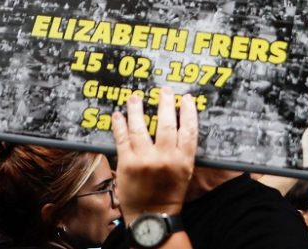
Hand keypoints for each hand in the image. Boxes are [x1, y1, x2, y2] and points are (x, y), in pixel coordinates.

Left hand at [112, 87, 196, 220]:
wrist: (151, 216)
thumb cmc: (169, 194)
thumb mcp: (185, 172)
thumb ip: (182, 151)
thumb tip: (180, 127)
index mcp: (184, 160)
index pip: (189, 129)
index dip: (189, 111)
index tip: (186, 99)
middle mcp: (165, 158)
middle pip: (166, 123)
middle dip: (165, 104)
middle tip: (164, 91)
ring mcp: (144, 160)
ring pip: (141, 128)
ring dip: (137, 109)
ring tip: (136, 98)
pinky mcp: (126, 164)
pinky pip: (122, 139)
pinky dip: (120, 125)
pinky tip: (118, 115)